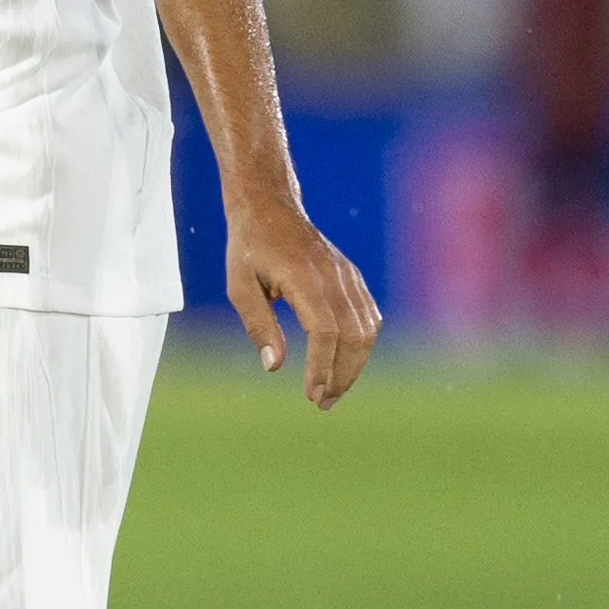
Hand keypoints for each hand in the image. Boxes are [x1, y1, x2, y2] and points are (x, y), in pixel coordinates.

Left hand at [226, 202, 380, 409]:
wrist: (270, 206)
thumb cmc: (249, 247)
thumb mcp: (240, 287)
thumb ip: (258, 326)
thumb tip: (274, 366)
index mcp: (305, 278)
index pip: (326, 332)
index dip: (322, 367)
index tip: (311, 394)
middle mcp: (334, 277)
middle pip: (354, 336)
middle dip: (342, 375)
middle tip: (322, 402)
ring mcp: (348, 276)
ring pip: (367, 329)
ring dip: (354, 365)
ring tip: (333, 390)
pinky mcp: (351, 278)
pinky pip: (368, 316)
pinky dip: (362, 344)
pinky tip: (345, 363)